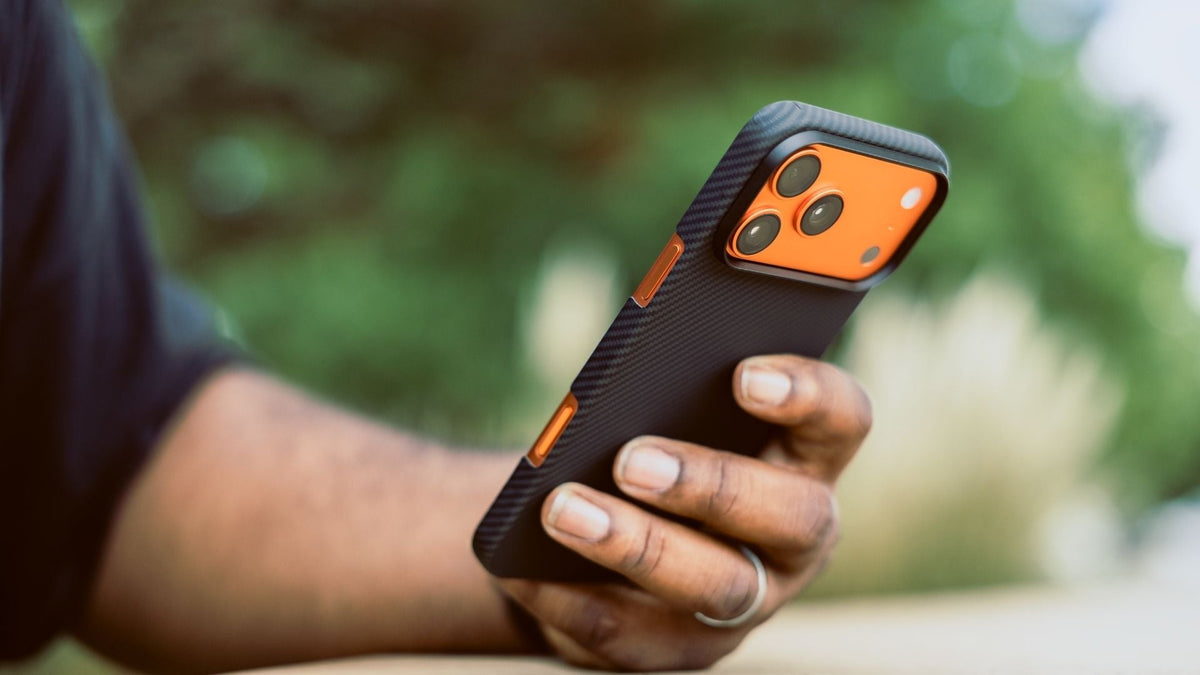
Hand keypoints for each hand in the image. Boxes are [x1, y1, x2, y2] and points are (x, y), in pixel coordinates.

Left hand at [499, 354, 871, 670]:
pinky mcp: (682, 648)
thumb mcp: (655, 405)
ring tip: (561, 508)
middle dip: (712, 486)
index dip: (807, 394)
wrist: (595, 527)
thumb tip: (618, 384)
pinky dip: (568, 596)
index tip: (742, 373)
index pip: (842, 419)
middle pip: (792, 516)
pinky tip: (521, 566)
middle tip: (631, 460)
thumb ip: (659, 388)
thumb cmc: (638, 437)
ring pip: (715, 586)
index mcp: (805, 455)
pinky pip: (629, 635)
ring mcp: (746, 601)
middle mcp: (795, 536)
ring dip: (636, 547)